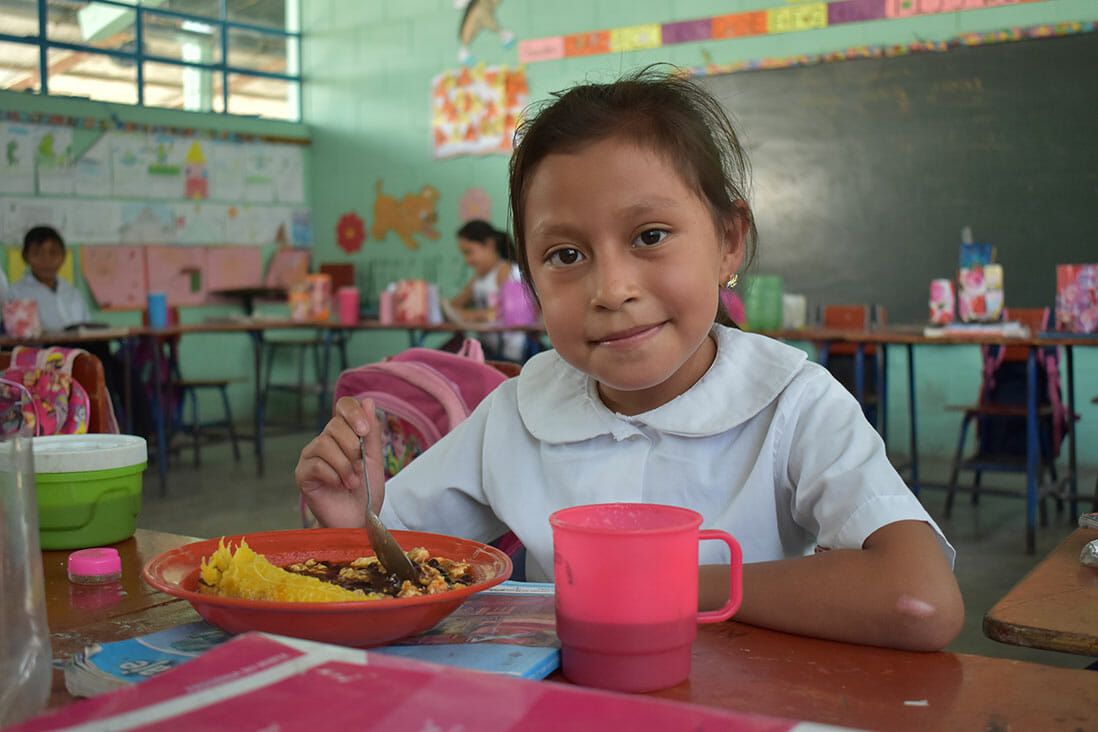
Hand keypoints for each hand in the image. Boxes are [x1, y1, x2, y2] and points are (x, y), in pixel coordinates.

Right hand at [294, 396, 385, 527]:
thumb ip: (371, 432)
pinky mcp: (303, 474)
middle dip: (353, 447)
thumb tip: (367, 400)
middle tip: (360, 467)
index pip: (343, 406)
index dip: (353, 413)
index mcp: (343, 434)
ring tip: (352, 481)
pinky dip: (333, 476)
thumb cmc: (366, 491)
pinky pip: (316, 464)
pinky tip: (339, 486)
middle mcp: (324, 441)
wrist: (359, 520)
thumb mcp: (375, 459)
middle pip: (335, 425)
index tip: (364, 431)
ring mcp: (311, 457)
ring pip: (324, 444)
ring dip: (344, 464)